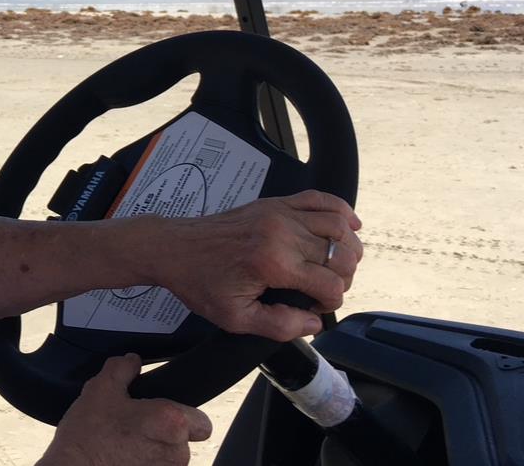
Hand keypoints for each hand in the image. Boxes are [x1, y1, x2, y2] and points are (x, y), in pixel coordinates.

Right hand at [40, 354, 211, 465]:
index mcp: (171, 422)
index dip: (185, 416)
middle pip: (184, 441)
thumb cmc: (88, 437)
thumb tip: (132, 360)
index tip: (165, 413)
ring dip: (153, 452)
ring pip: (169, 459)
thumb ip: (122, 368)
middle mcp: (176, 453)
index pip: (202, 422)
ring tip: (125, 443)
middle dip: (164, 434)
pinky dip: (142, 465)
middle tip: (136, 426)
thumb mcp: (101, 389)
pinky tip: (121, 458)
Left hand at [149, 190, 362, 339]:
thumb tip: (315, 322)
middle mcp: (282, 232)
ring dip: (349, 248)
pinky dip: (341, 211)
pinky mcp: (275, 203)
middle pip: (341, 255)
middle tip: (325, 290)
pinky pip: (319, 199)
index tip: (313, 308)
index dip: (331, 302)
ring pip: (338, 226)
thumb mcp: (236, 318)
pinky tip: (349, 226)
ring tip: (338, 266)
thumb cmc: (201, 282)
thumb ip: (280, 325)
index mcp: (274, 263)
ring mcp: (280, 213)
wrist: (173, 248)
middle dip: (343, 278)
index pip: (331, 284)